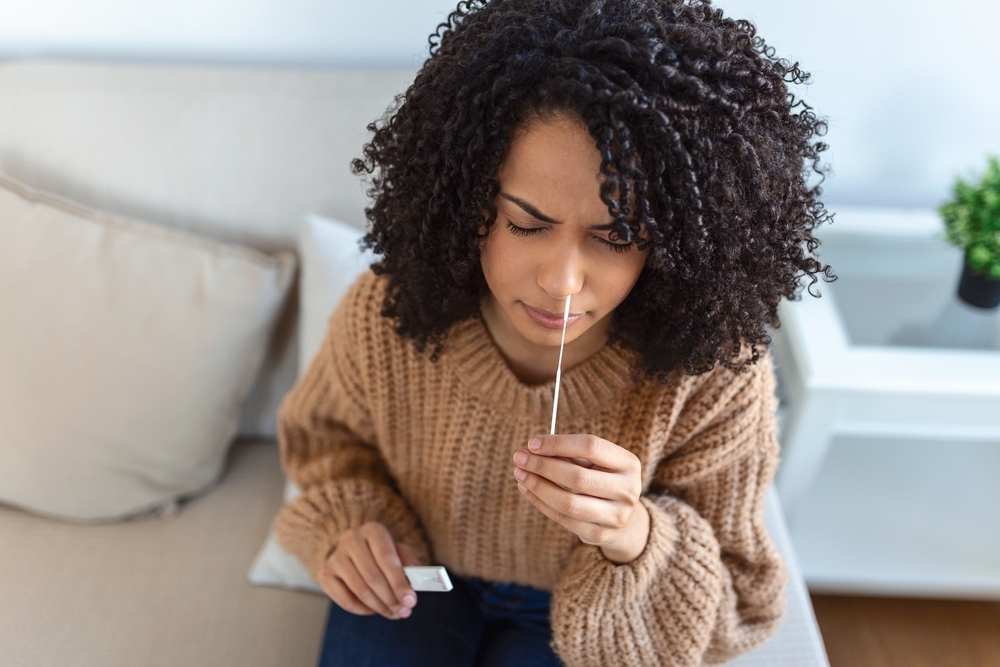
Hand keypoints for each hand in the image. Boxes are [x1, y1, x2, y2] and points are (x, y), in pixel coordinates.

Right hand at [317, 521, 419, 619]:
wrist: (354, 549)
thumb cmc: (382, 552)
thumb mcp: (399, 552)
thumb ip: (409, 566)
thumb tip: (413, 588)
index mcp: (373, 530)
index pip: (386, 559)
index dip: (399, 583)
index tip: (411, 601)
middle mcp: (351, 539)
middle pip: (372, 576)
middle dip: (391, 599)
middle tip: (403, 612)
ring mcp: (335, 556)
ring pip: (360, 590)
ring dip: (380, 607)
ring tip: (393, 613)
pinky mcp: (324, 573)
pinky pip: (345, 601)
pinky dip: (363, 610)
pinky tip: (374, 609)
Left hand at [513, 434, 649, 563]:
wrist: (623, 518)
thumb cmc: (602, 479)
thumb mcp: (595, 462)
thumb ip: (569, 454)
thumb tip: (534, 449)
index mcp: (628, 464)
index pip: (591, 446)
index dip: (558, 443)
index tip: (532, 443)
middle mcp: (628, 490)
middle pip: (577, 477)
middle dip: (543, 466)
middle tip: (520, 458)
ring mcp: (616, 516)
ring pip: (568, 502)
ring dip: (538, 486)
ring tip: (520, 474)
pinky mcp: (600, 534)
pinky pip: (563, 519)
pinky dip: (540, 503)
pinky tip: (527, 489)